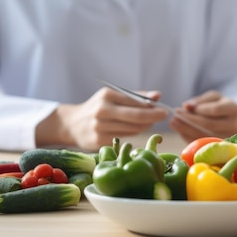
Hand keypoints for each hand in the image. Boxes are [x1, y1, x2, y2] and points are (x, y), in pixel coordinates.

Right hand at [35, 87, 169, 149]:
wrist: (72, 124)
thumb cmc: (99, 107)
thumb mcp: (113, 96)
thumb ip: (136, 96)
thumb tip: (158, 95)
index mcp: (107, 96)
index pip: (135, 102)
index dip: (153, 107)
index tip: (164, 109)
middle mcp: (102, 111)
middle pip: (136, 117)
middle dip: (153, 117)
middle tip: (164, 116)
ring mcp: (100, 127)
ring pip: (133, 129)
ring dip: (145, 126)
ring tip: (150, 122)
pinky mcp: (100, 141)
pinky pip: (125, 138)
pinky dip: (134, 133)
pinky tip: (136, 129)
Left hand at [169, 90, 236, 142]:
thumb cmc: (223, 106)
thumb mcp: (215, 98)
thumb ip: (201, 100)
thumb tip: (186, 106)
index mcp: (233, 109)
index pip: (216, 110)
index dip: (199, 109)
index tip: (184, 107)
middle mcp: (234, 125)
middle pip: (210, 125)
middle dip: (190, 120)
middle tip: (175, 115)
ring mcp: (229, 138)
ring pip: (206, 136)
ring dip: (186, 130)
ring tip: (173, 123)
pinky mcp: (221, 147)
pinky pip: (203, 144)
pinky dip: (190, 138)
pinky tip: (180, 131)